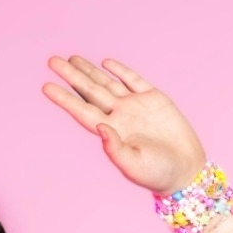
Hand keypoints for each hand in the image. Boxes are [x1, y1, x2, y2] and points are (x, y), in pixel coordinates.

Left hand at [43, 56, 206, 196]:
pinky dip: (120, 71)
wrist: (185, 170)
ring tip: (72, 59)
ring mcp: (135, 107)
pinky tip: (105, 63)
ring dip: (89, 71)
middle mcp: (119, 117)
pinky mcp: (154, 99)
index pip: (82, 111)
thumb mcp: (134, 165)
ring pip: (107, 83)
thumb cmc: (158, 174)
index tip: (46, 87)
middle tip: (52, 61)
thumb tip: (100, 127)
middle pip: (90, 92)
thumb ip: (115, 149)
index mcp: (111, 132)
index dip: (64, 99)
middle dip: (72, 76)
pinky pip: (133, 80)